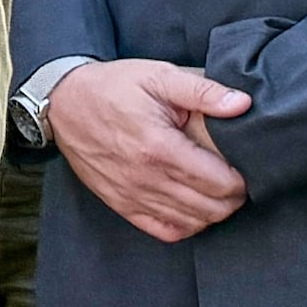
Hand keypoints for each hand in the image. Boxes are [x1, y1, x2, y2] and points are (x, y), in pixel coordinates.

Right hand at [50, 59, 252, 241]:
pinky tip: (190, 207)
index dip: (242, 180)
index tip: (243, 167)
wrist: (62, 101)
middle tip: (235, 180)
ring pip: (191, 222)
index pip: (220, 183)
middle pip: (211, 208)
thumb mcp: (158, 76)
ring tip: (216, 192)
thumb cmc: (113, 87)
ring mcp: (131, 194)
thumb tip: (243, 104)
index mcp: (159, 147)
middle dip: (233, 198)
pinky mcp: (119, 202)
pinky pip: (164, 231)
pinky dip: (186, 225)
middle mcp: (145, 177)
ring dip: (212, 212)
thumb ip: (203, 90)